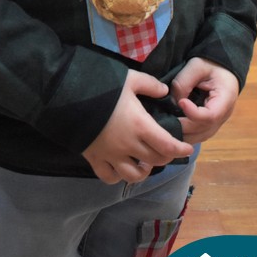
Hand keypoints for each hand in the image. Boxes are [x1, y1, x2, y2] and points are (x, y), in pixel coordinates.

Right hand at [82, 70, 192, 184]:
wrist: (69, 97)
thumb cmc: (103, 86)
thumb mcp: (130, 79)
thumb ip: (150, 85)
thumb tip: (165, 92)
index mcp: (140, 126)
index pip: (167, 145)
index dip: (181, 149)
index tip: (188, 148)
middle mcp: (128, 145)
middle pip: (155, 160)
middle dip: (165, 157)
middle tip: (166, 149)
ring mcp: (111, 155)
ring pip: (134, 175)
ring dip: (145, 171)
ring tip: (145, 162)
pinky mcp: (95, 159)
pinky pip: (109, 177)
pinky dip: (118, 176)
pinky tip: (121, 167)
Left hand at [171, 58, 239, 144]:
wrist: (221, 67)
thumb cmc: (210, 64)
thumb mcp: (196, 66)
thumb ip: (184, 83)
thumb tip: (173, 103)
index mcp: (226, 98)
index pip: (210, 116)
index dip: (193, 113)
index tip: (181, 102)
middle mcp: (224, 115)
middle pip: (203, 130)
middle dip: (183, 127)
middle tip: (165, 120)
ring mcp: (218, 122)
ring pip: (200, 137)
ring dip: (182, 134)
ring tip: (165, 126)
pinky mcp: (209, 124)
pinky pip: (197, 135)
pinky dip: (184, 134)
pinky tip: (171, 128)